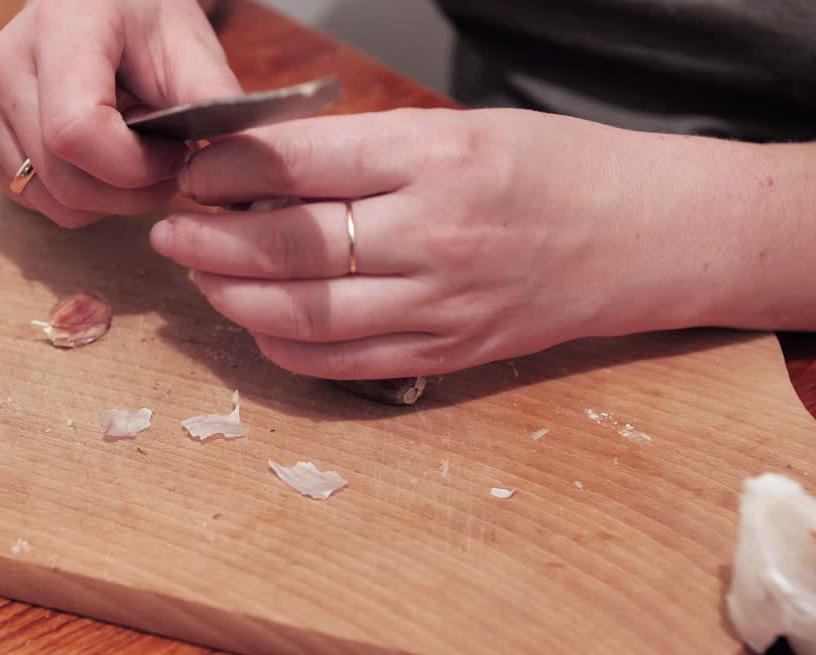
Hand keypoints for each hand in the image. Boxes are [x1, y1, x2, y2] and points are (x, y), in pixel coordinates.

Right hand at [0, 0, 240, 227]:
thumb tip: (239, 170)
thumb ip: (213, 105)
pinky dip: (70, 197)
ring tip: (133, 159)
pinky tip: (95, 160)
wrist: (99, 2)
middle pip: (63, 180)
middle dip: (130, 194)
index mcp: (62, 28)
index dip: (134, 168)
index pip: (76, 132)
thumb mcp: (191, 49)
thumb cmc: (148, 23)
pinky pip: (26, 197)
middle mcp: (6, 61)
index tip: (175, 155)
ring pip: (46, 199)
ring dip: (104, 200)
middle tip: (167, 169)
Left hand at [150, 108, 724, 378]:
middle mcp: (436, 234)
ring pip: (304, 312)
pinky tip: (255, 322)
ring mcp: (442, 303)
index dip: (227, 169)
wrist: (645, 237)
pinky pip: (343, 362)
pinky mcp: (449, 351)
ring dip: (233, 295)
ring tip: (199, 275)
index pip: (299, 163)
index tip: (194, 170)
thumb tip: (264, 175)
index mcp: (438, 157)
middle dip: (209, 238)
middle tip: (170, 228)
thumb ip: (369, 154)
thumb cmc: (554, 169)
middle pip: (287, 244)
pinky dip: (284, 346)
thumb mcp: (463, 131)